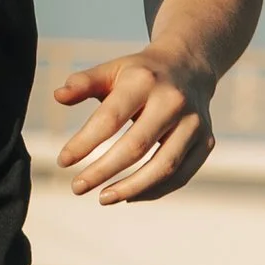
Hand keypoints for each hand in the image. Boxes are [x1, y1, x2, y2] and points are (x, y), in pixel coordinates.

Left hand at [51, 49, 214, 202]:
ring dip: (131, 188)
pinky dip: (154, 190)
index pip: (110, 118)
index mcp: (144, 81)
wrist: (189, 66)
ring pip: (164, 167)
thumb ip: (83, 82)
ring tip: (102, 198)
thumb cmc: (139, 74)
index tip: (63, 162)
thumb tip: (57, 96)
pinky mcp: (206, 141)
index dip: (85, 143)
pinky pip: (180, 175)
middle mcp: (174, 102)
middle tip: (76, 187)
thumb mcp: (111, 70)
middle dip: (103, 171)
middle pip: (136, 146)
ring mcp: (194, 123)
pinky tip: (128, 195)